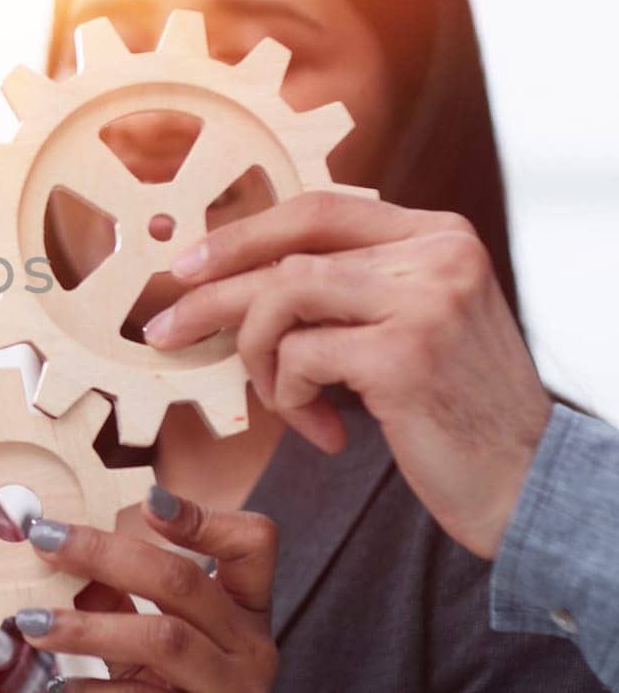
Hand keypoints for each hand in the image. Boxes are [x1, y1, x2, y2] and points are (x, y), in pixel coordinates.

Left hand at [20, 490, 278, 692]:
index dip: (205, 516)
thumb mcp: (145, 651)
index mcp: (244, 612)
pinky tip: (57, 687)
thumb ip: (115, 600)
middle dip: (105, 553)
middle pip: (185, 581)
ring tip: (33, 624)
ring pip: (164, 639)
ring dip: (87, 626)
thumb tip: (57, 550)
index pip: (254, 543)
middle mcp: (253, 647)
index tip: (146, 498)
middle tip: (43, 542)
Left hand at [142, 192, 550, 557]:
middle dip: (212, 294)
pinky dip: (290, 398)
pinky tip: (325, 430)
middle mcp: (436, 253)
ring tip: (278, 400)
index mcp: (437, 234)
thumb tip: (236, 286)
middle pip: (289, 252)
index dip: (243, 234)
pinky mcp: (403, 353)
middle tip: (165, 330)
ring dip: (258, 356)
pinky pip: (299, 359)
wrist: (527, 483)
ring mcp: (423, 298)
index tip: (188, 266)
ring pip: (283, 297)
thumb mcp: (410, 326)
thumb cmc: (453, 411)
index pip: (318, 209)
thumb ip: (348, 291)